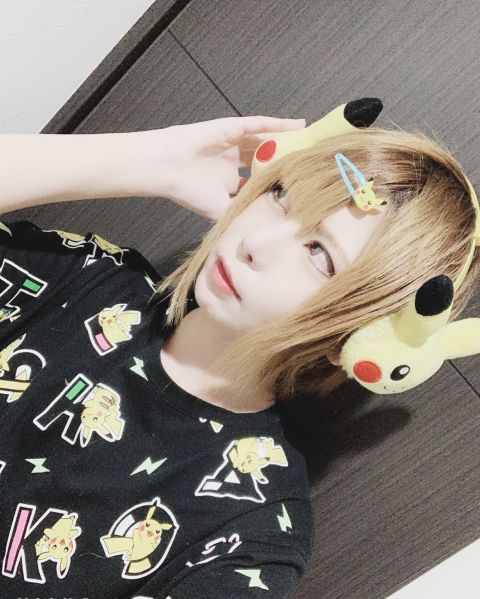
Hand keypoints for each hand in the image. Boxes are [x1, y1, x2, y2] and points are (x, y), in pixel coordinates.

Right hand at [136, 116, 306, 220]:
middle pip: (266, 157)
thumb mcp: (222, 210)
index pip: (259, 180)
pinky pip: (258, 124)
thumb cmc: (189, 191)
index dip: (276, 182)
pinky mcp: (231, 128)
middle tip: (309, 161)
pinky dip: (278, 124)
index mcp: (230, 180)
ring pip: (266, 139)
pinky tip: (297, 125)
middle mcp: (233, 160)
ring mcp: (233, 143)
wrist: (167, 169)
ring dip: (287, 139)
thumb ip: (243, 212)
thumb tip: (270, 222)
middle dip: (285, 159)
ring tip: (310, 140)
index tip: (298, 187)